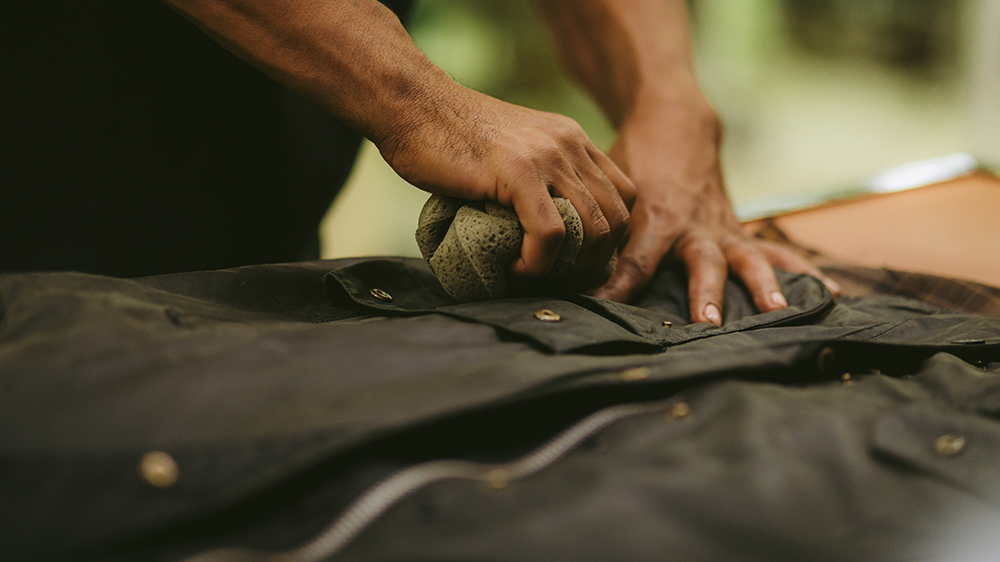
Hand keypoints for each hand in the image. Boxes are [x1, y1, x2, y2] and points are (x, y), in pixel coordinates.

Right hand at [378, 84, 634, 283]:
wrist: (411, 104)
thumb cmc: (447, 136)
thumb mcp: (511, 154)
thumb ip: (536, 181)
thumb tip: (541, 235)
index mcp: (572, 140)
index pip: (623, 196)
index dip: (608, 238)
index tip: (576, 261)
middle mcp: (570, 145)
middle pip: (617, 219)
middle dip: (594, 262)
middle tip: (558, 279)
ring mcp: (548, 156)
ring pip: (593, 231)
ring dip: (568, 268)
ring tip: (535, 275)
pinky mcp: (519, 172)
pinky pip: (551, 234)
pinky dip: (539, 263)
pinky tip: (516, 267)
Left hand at [593, 98, 839, 323]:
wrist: (674, 125)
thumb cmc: (633, 162)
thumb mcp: (609, 189)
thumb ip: (597, 228)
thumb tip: (567, 268)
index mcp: (654, 219)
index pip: (633, 263)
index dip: (617, 289)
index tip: (602, 313)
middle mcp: (692, 228)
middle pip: (701, 265)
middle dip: (705, 294)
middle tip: (708, 323)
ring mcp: (721, 230)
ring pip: (747, 260)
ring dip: (763, 286)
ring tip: (779, 311)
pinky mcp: (739, 231)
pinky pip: (775, 251)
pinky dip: (802, 271)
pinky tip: (830, 293)